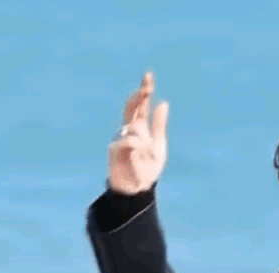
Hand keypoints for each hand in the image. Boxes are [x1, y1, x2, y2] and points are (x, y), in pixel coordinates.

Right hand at [108, 71, 168, 194]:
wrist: (138, 190)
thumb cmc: (148, 169)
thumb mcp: (158, 145)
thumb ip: (159, 125)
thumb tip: (163, 103)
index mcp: (139, 129)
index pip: (140, 106)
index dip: (144, 91)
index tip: (148, 77)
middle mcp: (128, 130)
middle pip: (131, 107)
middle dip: (139, 97)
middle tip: (148, 88)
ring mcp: (120, 138)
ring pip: (135, 128)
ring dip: (145, 139)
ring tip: (147, 154)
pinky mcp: (114, 149)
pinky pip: (129, 141)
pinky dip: (137, 146)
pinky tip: (140, 153)